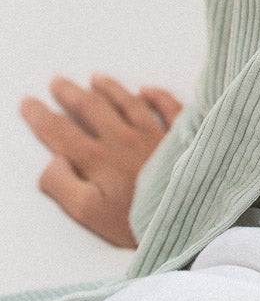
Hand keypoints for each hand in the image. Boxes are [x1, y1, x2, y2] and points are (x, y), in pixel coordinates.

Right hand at [18, 74, 183, 248]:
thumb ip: (63, 185)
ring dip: (110, 88)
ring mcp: (155, 136)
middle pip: (92, 109)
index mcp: (98, 159)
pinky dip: (158, 96)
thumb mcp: (89, 213)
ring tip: (96, 77)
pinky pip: (170, 109)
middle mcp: (124, 140)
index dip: (41, 116)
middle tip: (58, 81)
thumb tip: (52, 160)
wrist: (189, 219)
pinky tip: (148, 89)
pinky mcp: (182, 138)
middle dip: (72, 94)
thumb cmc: (137, 223)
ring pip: (128, 103)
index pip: (61, 132)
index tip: (29, 102)